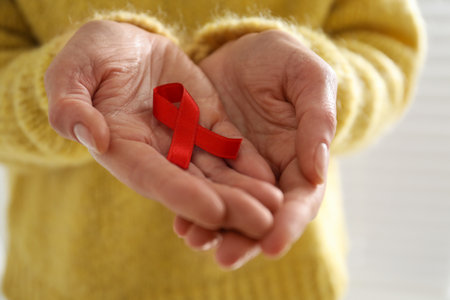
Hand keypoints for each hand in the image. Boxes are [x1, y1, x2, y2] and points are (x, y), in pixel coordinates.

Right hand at [44, 21, 282, 238]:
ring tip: (277, 207)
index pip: (153, 177)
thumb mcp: (72, 70)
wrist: (124, 43)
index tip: (215, 210)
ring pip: (218, 172)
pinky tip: (273, 178)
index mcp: (122, 146)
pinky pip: (229, 146)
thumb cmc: (92, 55)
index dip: (182, 195)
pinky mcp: (206, 123)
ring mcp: (185, 139)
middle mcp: (157, 153)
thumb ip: (71, 103)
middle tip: (263, 223)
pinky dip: (249, 163)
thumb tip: (93, 134)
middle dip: (228, 206)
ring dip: (247, 192)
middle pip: (194, 186)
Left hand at [174, 30, 336, 267]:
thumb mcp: (308, 78)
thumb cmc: (284, 61)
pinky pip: (200, 185)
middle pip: (261, 213)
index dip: (289, 222)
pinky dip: (190, 204)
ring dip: (213, 228)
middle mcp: (268, 172)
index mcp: (299, 158)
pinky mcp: (207, 158)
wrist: (245, 51)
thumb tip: (318, 169)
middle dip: (245, 237)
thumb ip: (317, 119)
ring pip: (228, 206)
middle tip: (226, 257)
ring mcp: (236, 168)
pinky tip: (177, 218)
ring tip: (193, 239)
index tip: (273, 244)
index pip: (300, 199)